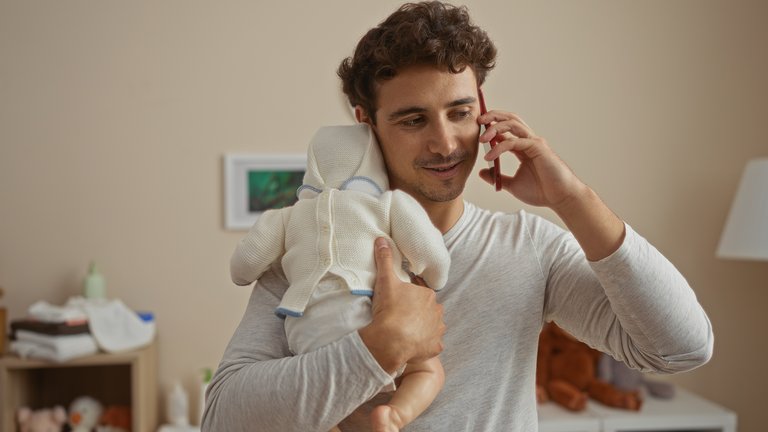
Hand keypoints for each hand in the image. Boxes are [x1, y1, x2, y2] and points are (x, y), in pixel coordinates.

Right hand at [358, 238, 445, 373]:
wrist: (390, 340)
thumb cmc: (390, 309)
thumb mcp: (385, 281)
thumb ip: (385, 259)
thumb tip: (381, 240)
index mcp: (428, 295)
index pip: (421, 294)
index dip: (410, 297)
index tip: (399, 303)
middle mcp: (437, 312)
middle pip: (427, 310)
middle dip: (417, 313)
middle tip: (400, 317)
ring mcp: (438, 330)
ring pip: (431, 327)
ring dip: (422, 329)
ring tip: (406, 333)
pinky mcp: (435, 348)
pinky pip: (431, 346)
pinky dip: (424, 346)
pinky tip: (412, 346)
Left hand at [477, 110, 587, 212]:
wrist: (561, 198)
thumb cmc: (542, 191)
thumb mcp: (512, 185)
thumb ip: (498, 177)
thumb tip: (482, 172)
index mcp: (523, 147)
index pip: (506, 129)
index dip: (491, 126)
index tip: (477, 130)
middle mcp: (529, 141)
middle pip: (510, 119)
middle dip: (493, 116)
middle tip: (478, 120)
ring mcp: (534, 142)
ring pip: (512, 124)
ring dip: (495, 127)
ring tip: (482, 138)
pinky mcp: (538, 148)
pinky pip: (514, 142)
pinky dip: (499, 147)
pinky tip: (490, 156)